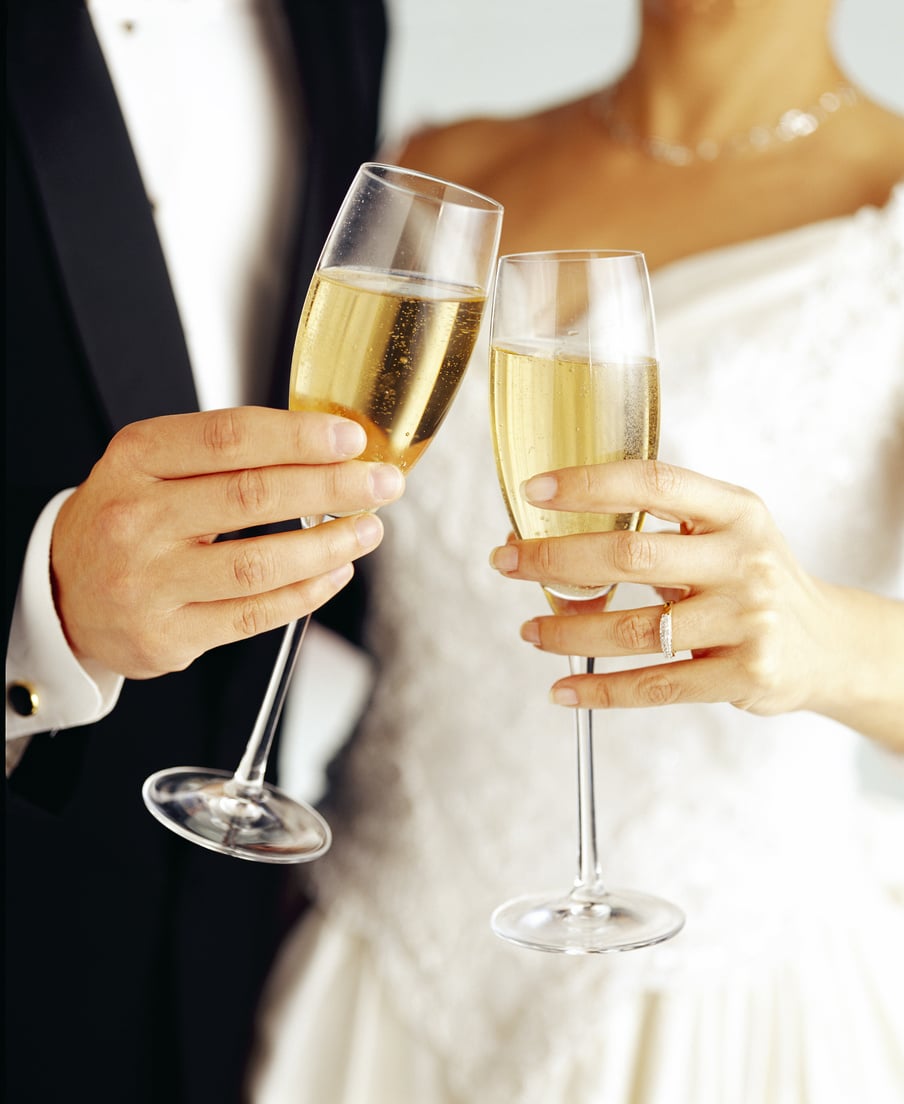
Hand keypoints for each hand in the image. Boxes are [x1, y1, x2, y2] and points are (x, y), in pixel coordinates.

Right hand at [52, 407, 403, 678]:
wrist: (63, 593)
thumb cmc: (126, 518)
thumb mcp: (152, 465)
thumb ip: (223, 452)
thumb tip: (327, 445)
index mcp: (136, 460)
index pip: (230, 438)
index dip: (299, 437)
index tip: (351, 438)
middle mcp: (136, 518)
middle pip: (253, 497)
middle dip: (332, 488)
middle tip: (381, 484)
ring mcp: (148, 582)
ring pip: (259, 563)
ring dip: (329, 545)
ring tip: (368, 530)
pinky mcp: (166, 636)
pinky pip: (254, 615)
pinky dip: (306, 593)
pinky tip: (336, 571)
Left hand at [490, 460, 903, 745]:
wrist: (825, 645)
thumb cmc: (751, 579)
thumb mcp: (727, 533)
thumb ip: (664, 524)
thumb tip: (554, 526)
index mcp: (735, 511)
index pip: (654, 482)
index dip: (590, 483)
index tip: (535, 491)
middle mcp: (744, 560)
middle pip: (631, 555)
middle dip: (555, 559)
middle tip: (505, 561)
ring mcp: (747, 620)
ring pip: (634, 628)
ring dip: (567, 629)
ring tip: (530, 629)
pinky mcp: (743, 675)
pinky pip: (655, 685)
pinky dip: (599, 690)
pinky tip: (563, 689)